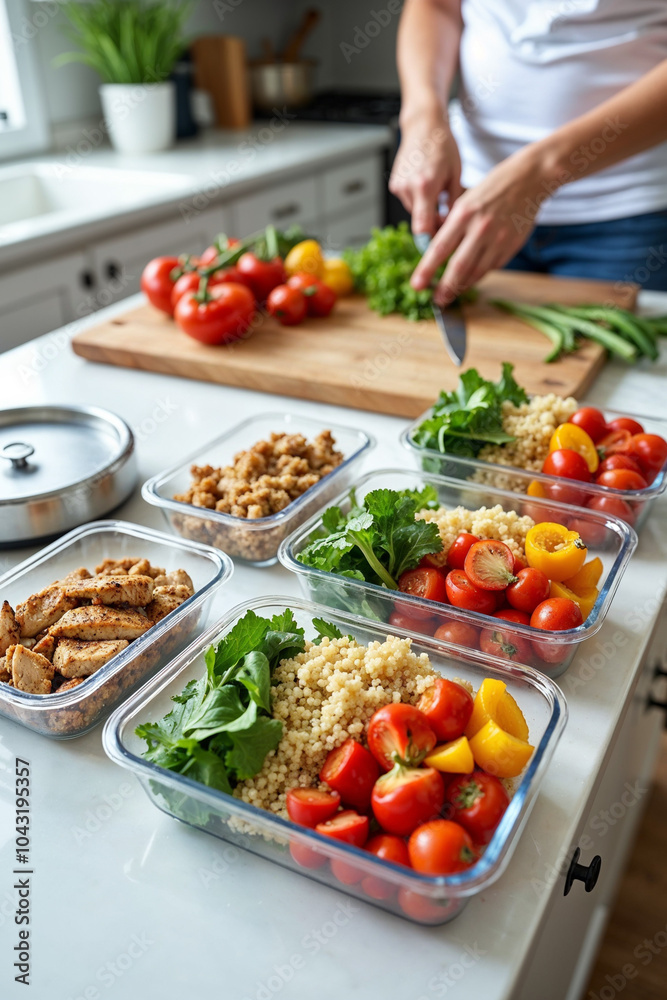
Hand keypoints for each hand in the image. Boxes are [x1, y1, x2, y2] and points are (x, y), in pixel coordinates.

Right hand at [389, 110, 462, 235]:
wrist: (423, 126)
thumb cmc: (443, 146)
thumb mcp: (456, 175)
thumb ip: (454, 204)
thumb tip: (452, 227)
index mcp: (425, 186)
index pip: (423, 228)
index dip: (432, 240)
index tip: (442, 245)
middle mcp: (407, 188)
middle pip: (420, 222)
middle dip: (434, 223)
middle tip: (448, 216)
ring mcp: (398, 186)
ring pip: (415, 212)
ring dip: (427, 210)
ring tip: (439, 195)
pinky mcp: (394, 185)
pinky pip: (409, 201)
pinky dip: (419, 200)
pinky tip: (428, 186)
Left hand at [410, 147, 546, 303]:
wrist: (529, 180)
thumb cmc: (491, 189)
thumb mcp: (465, 200)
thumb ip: (451, 226)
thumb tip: (435, 251)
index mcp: (464, 214)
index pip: (439, 248)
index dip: (426, 270)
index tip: (417, 285)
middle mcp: (481, 228)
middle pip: (459, 267)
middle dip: (445, 288)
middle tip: (436, 300)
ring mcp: (498, 239)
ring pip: (476, 272)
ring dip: (462, 286)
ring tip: (451, 294)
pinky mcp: (511, 246)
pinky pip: (491, 268)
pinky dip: (479, 275)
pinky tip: (471, 278)